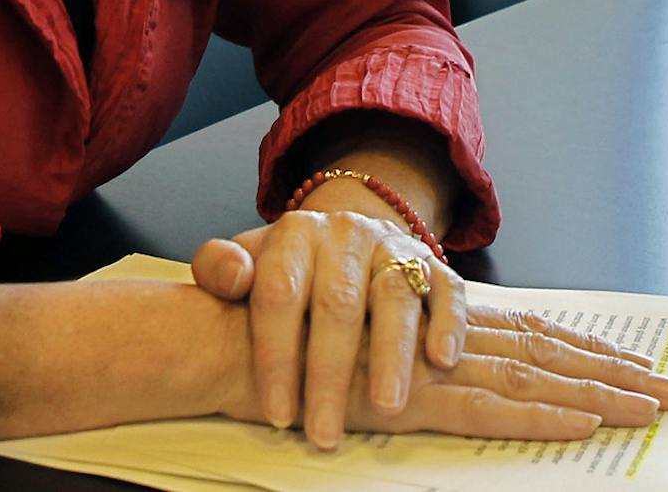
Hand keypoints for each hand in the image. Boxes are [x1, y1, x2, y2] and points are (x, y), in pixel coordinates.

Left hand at [195, 212, 460, 446]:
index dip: (277, 355)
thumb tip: (230, 278)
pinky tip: (441, 360)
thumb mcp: (245, 261)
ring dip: (392, 354)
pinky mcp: (430, 261)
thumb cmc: (287, 269)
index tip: (276, 413)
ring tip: (386, 406)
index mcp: (294, 235)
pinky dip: (447, 324)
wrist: (341, 234)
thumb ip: (220, 268)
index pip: (280, 293)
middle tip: (324, 432)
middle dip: (330, 373)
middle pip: (337, 303)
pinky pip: (447, 287)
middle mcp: (345, 234)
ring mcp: (391, 245)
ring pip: (395, 296)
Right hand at [208, 277, 667, 444]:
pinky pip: (488, 410)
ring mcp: (427, 366)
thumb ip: (381, 344)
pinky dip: (540, 415)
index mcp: (431, 320)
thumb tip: (434, 356)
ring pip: (531, 379)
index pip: (522, 334)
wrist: (227, 336)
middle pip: (543, 353)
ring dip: (597, 394)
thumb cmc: (278, 341)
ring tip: (650, 410)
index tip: (629, 361)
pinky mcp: (410, 399)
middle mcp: (440, 335)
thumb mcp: (343, 338)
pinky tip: (584, 423)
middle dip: (611, 372)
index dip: (578, 348)